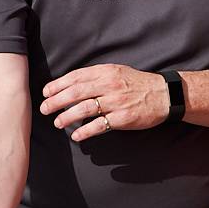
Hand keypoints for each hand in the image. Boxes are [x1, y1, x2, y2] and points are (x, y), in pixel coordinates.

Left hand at [38, 64, 166, 142]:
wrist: (164, 95)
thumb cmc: (138, 84)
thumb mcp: (117, 72)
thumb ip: (97, 76)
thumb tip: (72, 84)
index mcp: (106, 72)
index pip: (76, 77)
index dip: (58, 85)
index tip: (46, 92)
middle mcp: (109, 85)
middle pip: (75, 92)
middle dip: (56, 101)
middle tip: (44, 109)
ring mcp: (116, 102)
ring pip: (84, 108)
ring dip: (67, 116)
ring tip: (57, 123)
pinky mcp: (123, 118)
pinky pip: (99, 125)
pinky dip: (85, 131)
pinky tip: (76, 135)